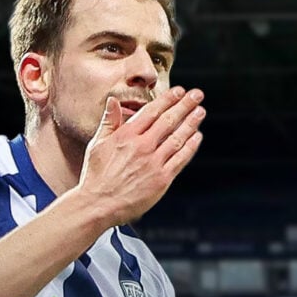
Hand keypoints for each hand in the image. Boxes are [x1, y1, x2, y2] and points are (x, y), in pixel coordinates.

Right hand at [75, 86, 205, 226]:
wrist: (98, 205)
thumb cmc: (95, 176)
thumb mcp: (97, 144)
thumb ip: (109, 122)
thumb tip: (113, 101)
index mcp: (126, 136)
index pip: (152, 111)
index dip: (168, 99)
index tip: (179, 91)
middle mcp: (142, 146)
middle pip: (169, 121)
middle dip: (185, 105)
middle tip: (197, 95)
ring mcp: (153, 163)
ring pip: (178, 138)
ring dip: (192, 123)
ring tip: (200, 111)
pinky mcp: (161, 179)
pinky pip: (181, 159)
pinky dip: (191, 146)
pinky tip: (197, 137)